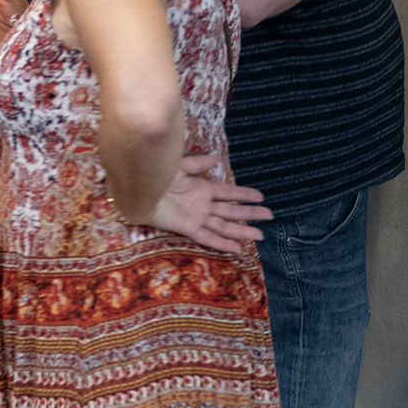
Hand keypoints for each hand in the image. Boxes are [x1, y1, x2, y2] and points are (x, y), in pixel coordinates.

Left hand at [145, 157, 271, 254]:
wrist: (138, 189)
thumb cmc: (156, 176)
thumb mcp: (180, 166)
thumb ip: (199, 163)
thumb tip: (217, 159)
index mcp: (202, 189)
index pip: (229, 193)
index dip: (245, 195)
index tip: (261, 197)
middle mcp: (202, 205)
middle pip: (232, 211)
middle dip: (250, 213)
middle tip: (269, 216)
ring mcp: (197, 217)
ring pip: (225, 225)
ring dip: (242, 230)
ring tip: (260, 234)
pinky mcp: (188, 227)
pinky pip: (208, 237)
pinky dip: (222, 243)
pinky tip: (237, 248)